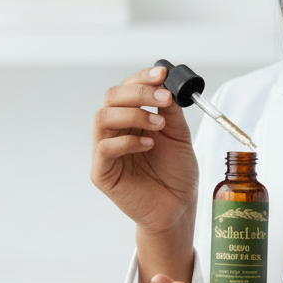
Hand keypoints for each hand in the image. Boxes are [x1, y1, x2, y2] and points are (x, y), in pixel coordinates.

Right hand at [91, 65, 198, 237]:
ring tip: (158, 124)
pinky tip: (148, 145)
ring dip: (133, 114)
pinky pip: (105, 148)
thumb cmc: (176, 174)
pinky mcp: (102, 173)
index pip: (126, 89)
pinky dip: (127, 140)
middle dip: (138, 92)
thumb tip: (165, 84)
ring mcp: (106, 151)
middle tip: (163, 98)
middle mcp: (116, 131)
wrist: (179, 208)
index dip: (142, 78)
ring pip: (103, 117)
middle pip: (111, 97)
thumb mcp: (179, 135)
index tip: (163, 74)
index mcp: (131, 119)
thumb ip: (170, 111)